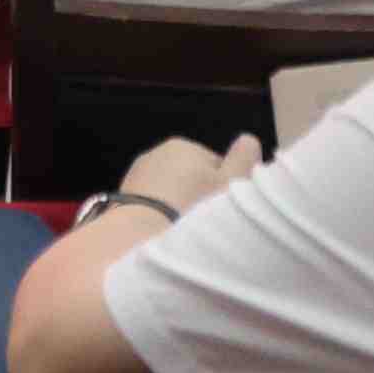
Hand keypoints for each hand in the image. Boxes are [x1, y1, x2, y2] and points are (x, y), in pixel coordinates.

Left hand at [116, 132, 260, 221]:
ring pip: (172, 194)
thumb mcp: (231, 181)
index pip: (217, 167)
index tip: (226, 210)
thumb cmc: (194, 207)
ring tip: (186, 230)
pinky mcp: (125, 198)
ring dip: (181, 209)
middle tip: (207, 223)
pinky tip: (167, 232)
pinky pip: (154, 207)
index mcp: (183, 145)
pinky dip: (162, 217)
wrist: (141, 232)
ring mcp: (137, 176)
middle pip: (192, 180)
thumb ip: (243, 158)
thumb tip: (249, 139)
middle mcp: (156, 154)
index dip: (227, 190)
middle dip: (202, 198)